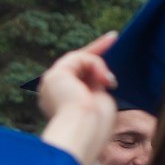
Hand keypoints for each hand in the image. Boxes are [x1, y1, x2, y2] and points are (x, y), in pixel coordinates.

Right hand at [39, 32, 120, 164]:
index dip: (92, 64)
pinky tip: (103, 79)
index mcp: (61, 102)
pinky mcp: (55, 74)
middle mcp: (52, 91)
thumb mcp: (98, 99)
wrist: (84, 128)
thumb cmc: (95, 123)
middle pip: (75, 63)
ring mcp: (51, 82)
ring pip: (80, 60)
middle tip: (113, 36)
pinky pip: (81, 58)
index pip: (76, 77)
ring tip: (109, 81)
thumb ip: (96, 86)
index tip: (107, 46)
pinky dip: (96, 65)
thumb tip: (101, 76)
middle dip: (96, 50)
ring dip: (99, 67)